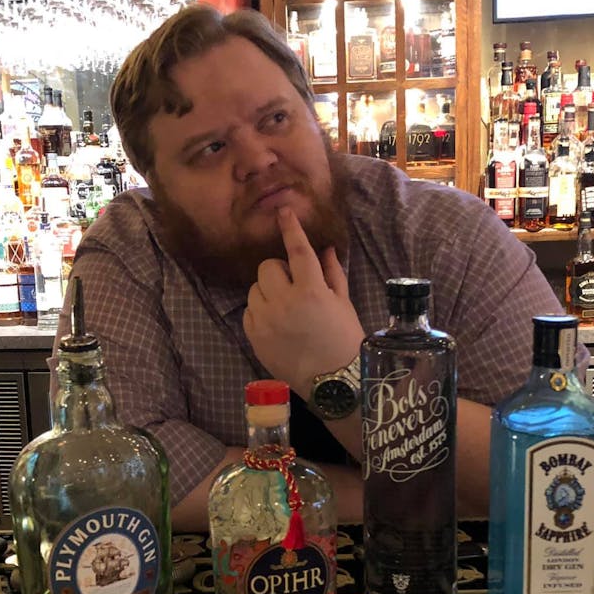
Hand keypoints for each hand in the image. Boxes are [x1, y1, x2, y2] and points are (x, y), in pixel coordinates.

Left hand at [243, 207, 363, 398]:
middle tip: (293, 284)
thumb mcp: (343, 303)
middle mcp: (284, 303)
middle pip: (268, 267)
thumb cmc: (344, 340)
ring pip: (255, 288)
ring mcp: (266, 320)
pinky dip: (261, 310)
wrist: (331, 382)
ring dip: (268, 290)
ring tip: (285, 307)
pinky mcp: (254, 335)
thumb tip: (325, 248)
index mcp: (311, 292)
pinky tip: (277, 322)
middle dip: (279, 270)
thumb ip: (332, 273)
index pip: (297, 251)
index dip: (290, 229)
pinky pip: (249, 310)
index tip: (282, 212)